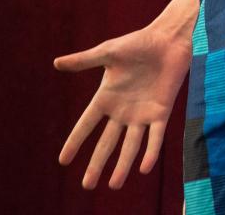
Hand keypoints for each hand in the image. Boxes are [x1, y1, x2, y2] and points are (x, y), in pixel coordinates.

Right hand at [54, 23, 191, 189]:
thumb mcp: (108, 52)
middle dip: (97, 164)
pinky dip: (151, 152)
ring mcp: (142, 114)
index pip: (86, 124)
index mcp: (106, 97)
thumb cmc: (138, 43)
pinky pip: (155, 137)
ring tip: (113, 186)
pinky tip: (144, 168)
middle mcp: (122, 111)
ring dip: (122, 165)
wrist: (168, 40)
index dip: (75, 142)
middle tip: (87, 186)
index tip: (63, 160)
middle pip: (107, 143)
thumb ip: (84, 61)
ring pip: (130, 146)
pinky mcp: (161, 112)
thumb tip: (56, 63)